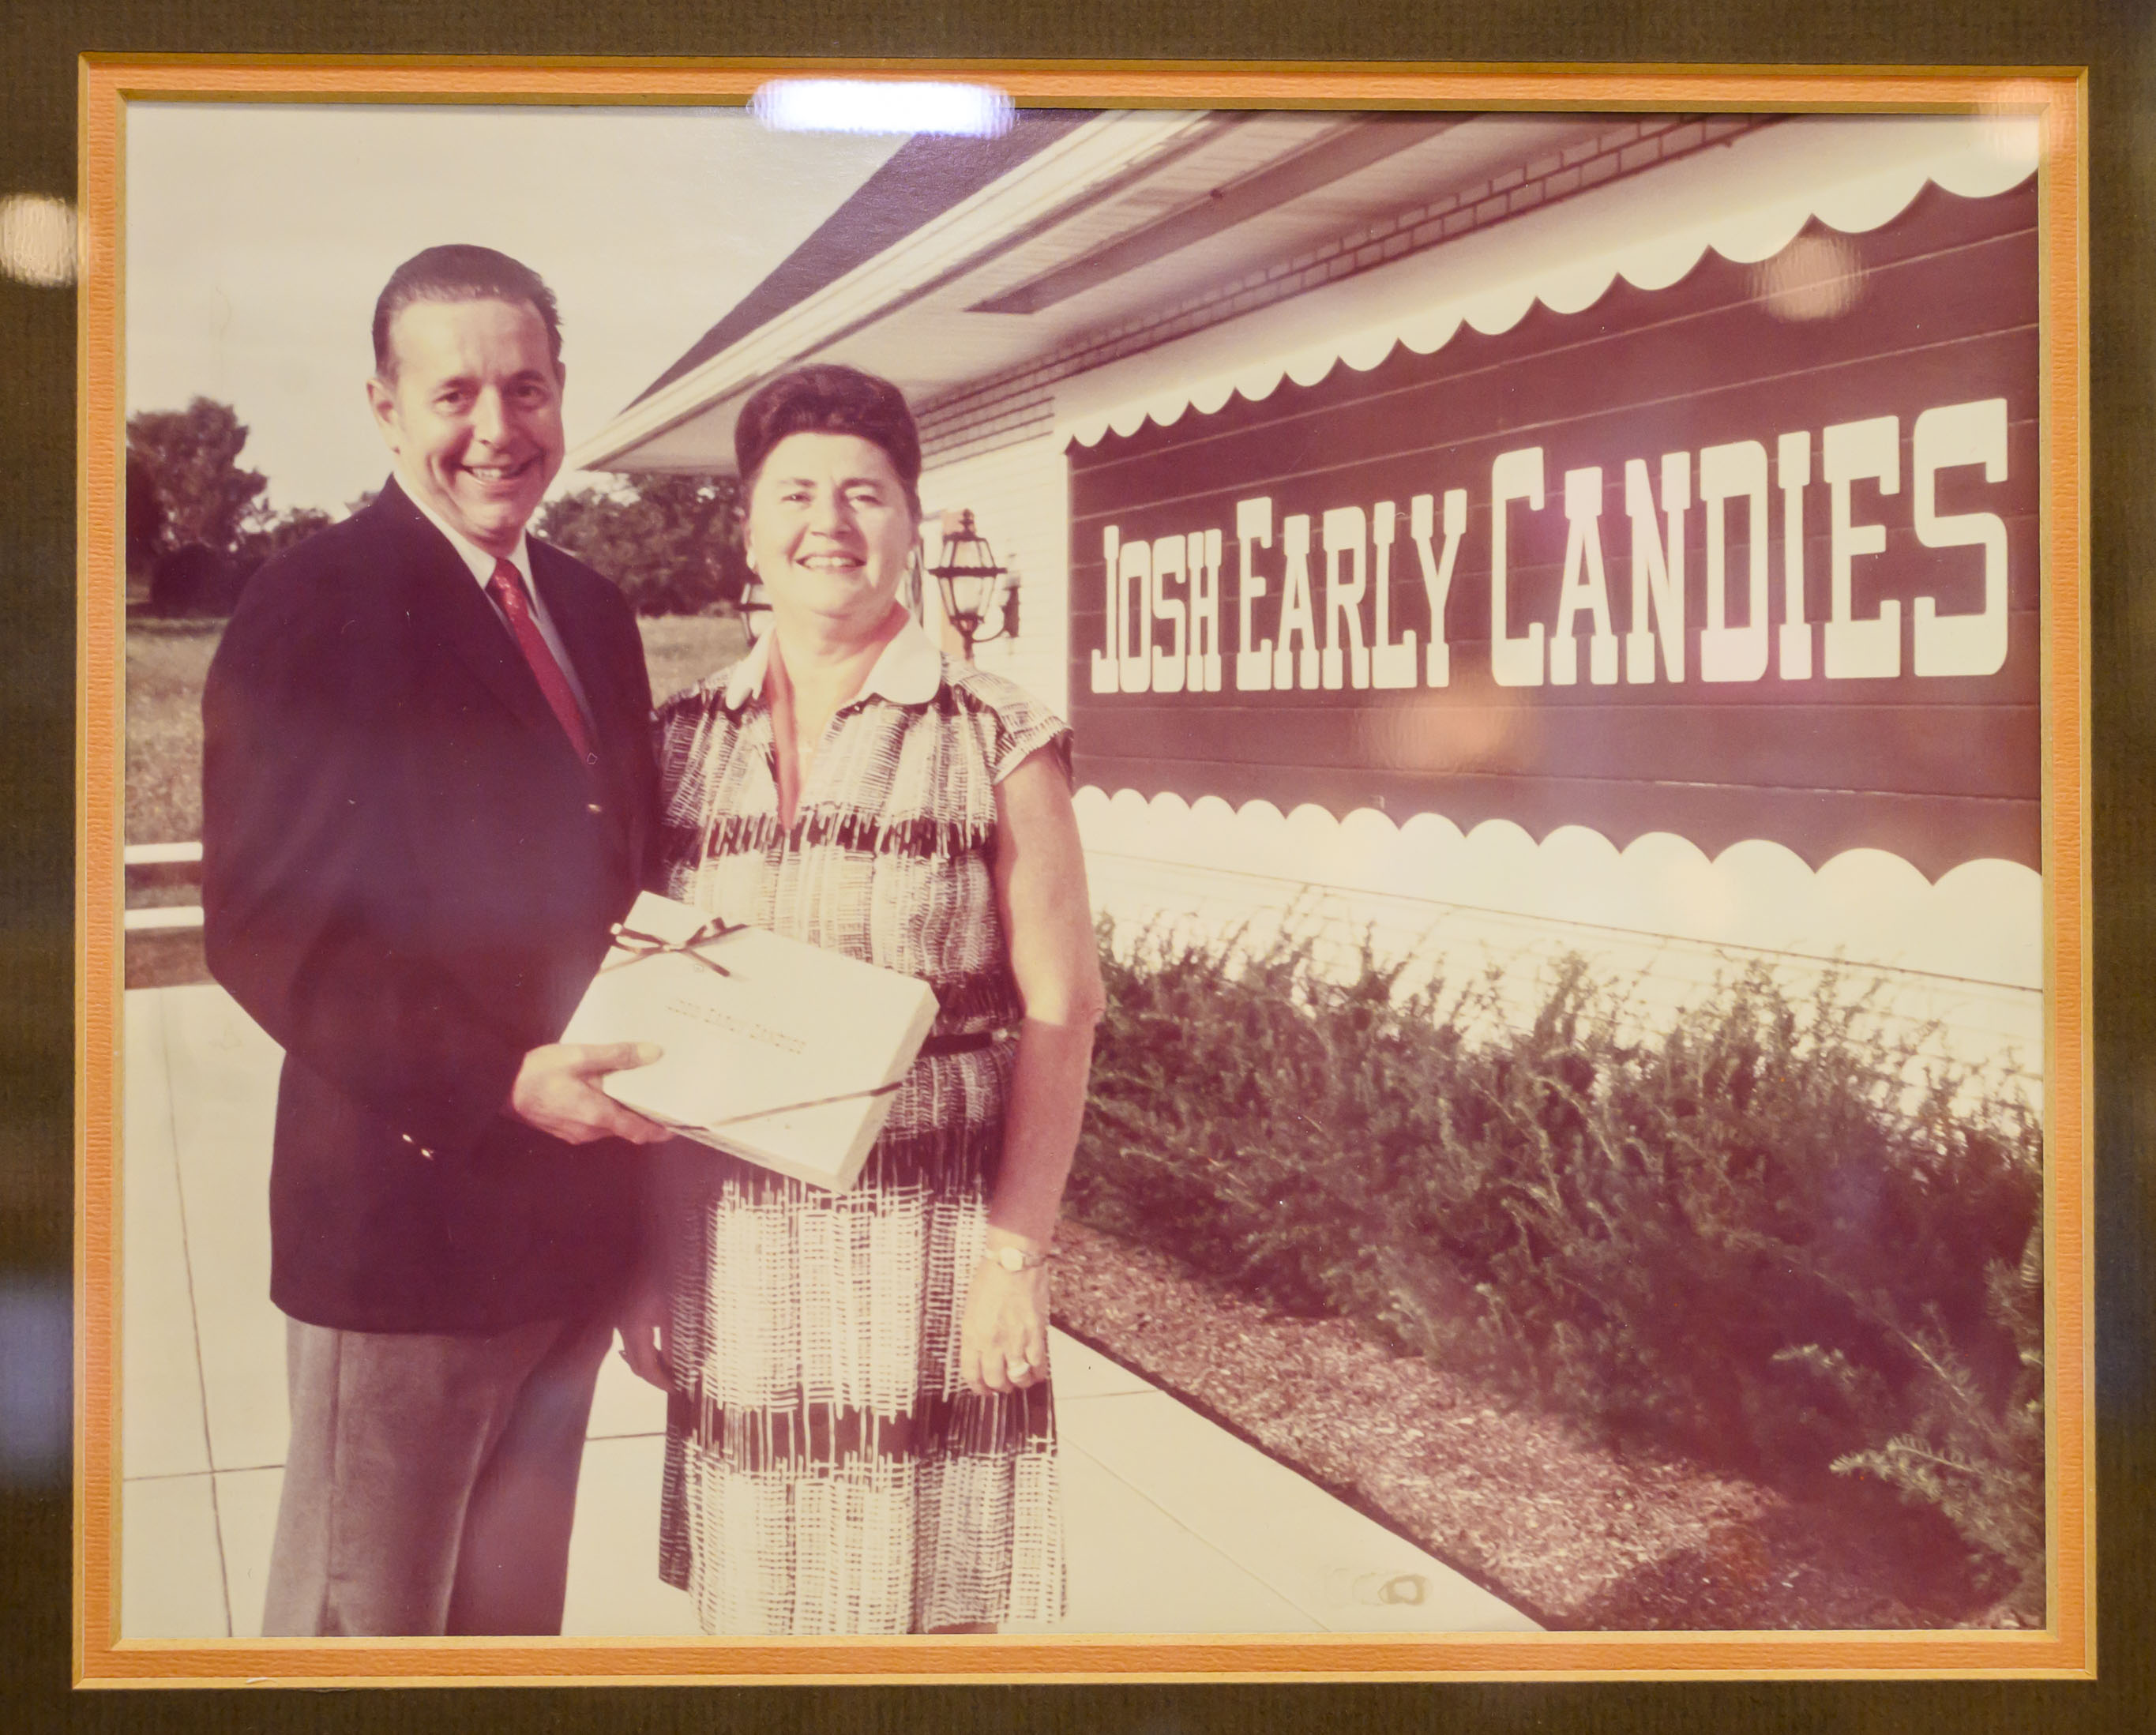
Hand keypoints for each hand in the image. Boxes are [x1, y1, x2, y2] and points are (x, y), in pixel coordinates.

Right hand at [508, 1041, 671, 1144]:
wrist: (498, 1088)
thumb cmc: (537, 1072)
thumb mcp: (579, 1056)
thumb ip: (617, 1055)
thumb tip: (653, 1054)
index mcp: (597, 1115)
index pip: (638, 1131)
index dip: (660, 1130)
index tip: (677, 1125)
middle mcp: (589, 1131)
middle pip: (625, 1128)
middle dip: (643, 1117)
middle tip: (660, 1098)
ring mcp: (574, 1133)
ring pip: (608, 1127)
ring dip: (622, 1113)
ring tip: (635, 1091)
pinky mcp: (563, 1129)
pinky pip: (592, 1124)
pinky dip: (605, 1113)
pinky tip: (604, 1093)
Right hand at [616, 1277, 672, 1389]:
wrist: (647, 1255)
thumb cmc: (662, 1277)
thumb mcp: (672, 1310)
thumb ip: (672, 1340)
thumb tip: (677, 1365)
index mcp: (635, 1327)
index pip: (646, 1366)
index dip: (661, 1381)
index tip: (676, 1389)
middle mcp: (623, 1329)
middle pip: (636, 1365)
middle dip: (655, 1378)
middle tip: (676, 1383)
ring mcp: (621, 1324)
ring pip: (633, 1357)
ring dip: (651, 1367)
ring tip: (672, 1371)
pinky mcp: (623, 1319)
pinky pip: (632, 1345)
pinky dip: (646, 1354)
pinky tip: (661, 1354)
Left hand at [958, 1259, 1049, 1397]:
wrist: (1013, 1262)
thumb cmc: (989, 1279)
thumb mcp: (970, 1309)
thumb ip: (974, 1334)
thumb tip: (980, 1354)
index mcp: (972, 1335)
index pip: (971, 1374)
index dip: (978, 1388)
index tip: (983, 1391)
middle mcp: (992, 1342)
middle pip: (996, 1380)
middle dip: (999, 1388)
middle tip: (1003, 1386)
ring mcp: (1015, 1340)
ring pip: (1018, 1377)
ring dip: (1019, 1383)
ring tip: (1020, 1380)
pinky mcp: (1036, 1334)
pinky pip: (1038, 1364)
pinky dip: (1037, 1374)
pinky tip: (1036, 1374)